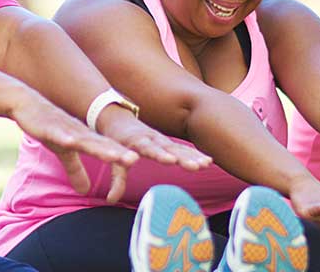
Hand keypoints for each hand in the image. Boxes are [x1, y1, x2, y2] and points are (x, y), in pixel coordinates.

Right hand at [8, 92, 139, 195]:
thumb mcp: (63, 152)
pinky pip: (58, 135)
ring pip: (85, 140)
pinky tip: (71, 142)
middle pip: (102, 145)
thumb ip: (76, 170)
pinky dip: (65, 138)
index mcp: (86, 139)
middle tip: (135, 159)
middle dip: (118, 153)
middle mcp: (80, 133)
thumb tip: (85, 191)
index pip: (108, 149)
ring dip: (100, 148)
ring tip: (115, 156)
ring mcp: (66, 129)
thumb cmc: (49, 127)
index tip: (138, 163)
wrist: (27, 103)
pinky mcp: (49, 128)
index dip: (123, 156)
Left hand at [96, 112, 211, 202]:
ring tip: (206, 165)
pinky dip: (195, 154)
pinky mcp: (169, 143)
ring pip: (180, 149)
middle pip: (170, 149)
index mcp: (138, 141)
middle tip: (196, 166)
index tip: (170, 160)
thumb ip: (117, 180)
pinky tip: (208, 161)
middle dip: (183, 158)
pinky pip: (184, 149)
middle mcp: (153, 139)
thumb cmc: (118, 141)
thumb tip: (111, 200)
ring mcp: (163, 140)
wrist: (120, 120)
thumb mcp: (114, 158)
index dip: (160, 154)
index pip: (149, 148)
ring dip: (193, 157)